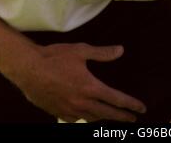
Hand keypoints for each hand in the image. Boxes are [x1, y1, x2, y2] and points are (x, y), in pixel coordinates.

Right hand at [19, 42, 145, 121]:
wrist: (28, 69)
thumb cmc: (55, 57)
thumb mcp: (81, 51)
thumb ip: (102, 53)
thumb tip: (120, 50)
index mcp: (90, 87)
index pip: (116, 99)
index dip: (130, 105)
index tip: (141, 109)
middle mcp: (82, 103)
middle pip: (107, 114)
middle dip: (122, 117)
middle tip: (133, 120)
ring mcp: (69, 110)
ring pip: (92, 119)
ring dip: (104, 119)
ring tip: (112, 118)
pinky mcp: (58, 112)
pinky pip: (76, 119)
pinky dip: (85, 118)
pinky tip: (86, 116)